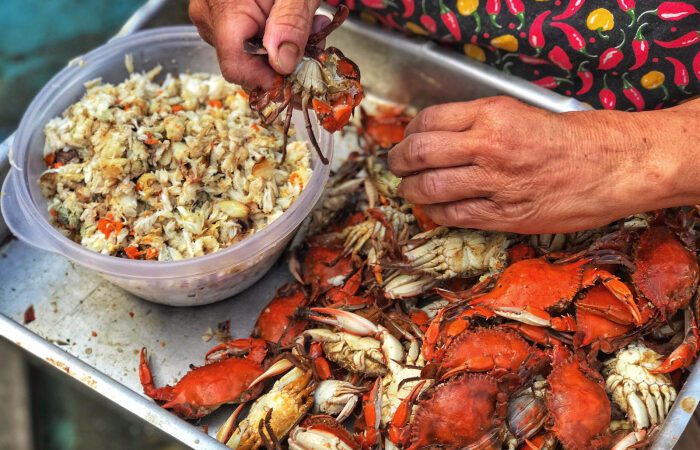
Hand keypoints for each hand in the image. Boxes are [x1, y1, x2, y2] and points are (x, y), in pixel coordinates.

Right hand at [189, 0, 322, 87]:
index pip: (237, 68)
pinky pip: (243, 37)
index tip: (299, 78)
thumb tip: (282, 63)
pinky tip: (290, 17)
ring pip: (247, 52)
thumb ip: (291, 23)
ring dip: (282, 46)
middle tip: (315, 36)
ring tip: (307, 21)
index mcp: (224, 8)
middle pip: (245, 62)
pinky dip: (272, 34)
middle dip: (284, 58)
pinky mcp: (218, 13)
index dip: (269, 80)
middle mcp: (208, 16)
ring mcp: (210, 15)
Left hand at [388, 96, 699, 233]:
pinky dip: (437, 212)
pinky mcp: (504, 215)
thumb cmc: (576, 139)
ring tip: (410, 189)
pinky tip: (436, 208)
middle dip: (399, 161)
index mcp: (493, 114)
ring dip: (411, 190)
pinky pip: (454, 215)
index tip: (407, 140)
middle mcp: (488, 146)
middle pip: (419, 153)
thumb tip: (440, 137)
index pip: (428, 121)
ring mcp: (494, 183)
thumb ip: (480, 123)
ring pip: (430, 187)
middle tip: (397, 165)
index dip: (409, 133)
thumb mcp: (523, 113)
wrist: (615, 167)